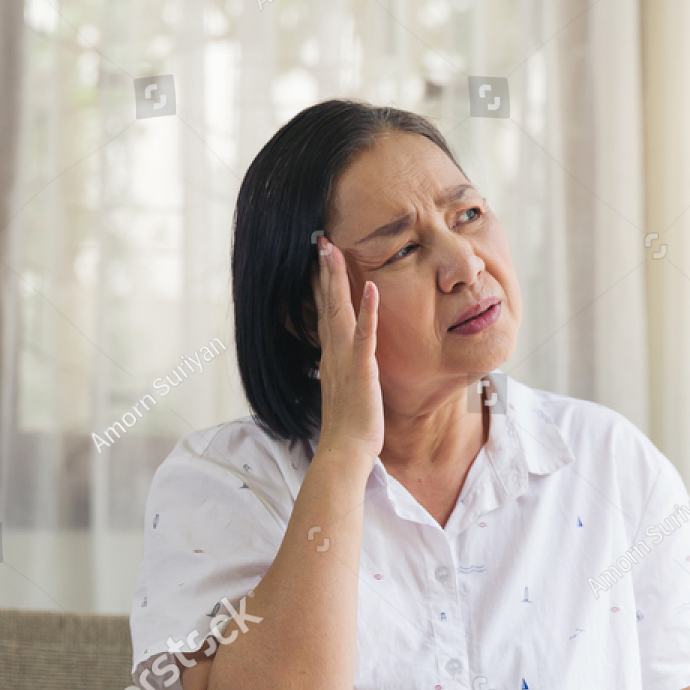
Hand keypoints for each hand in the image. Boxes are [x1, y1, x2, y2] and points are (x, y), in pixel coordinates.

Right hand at [311, 235, 383, 459]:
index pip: (324, 311)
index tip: (319, 259)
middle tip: (320, 240)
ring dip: (336, 279)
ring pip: (339, 310)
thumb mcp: (345, 390)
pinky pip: (365, 335)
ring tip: (333, 249)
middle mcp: (333, 352)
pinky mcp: (361, 369)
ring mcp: (345, 358)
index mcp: (331, 356)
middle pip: (326, 302)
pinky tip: (371, 287)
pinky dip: (367, 311)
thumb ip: (343, 370)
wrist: (346, 450)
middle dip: (323, 270)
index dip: (320, 284)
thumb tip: (341, 361)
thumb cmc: (349, 426)